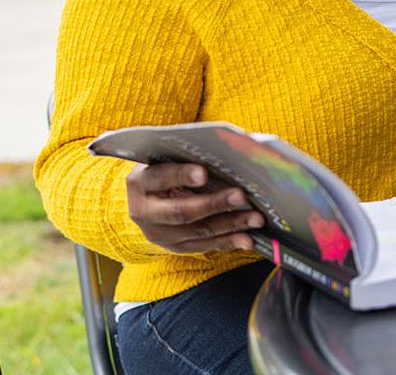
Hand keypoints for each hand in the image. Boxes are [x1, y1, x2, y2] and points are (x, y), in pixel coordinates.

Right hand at [126, 163, 264, 253]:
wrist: (147, 196)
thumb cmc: (165, 167)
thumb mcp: (167, 158)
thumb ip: (189, 155)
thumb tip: (232, 148)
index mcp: (139, 182)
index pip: (160, 177)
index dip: (181, 175)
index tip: (203, 173)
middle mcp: (144, 211)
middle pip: (180, 211)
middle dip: (213, 204)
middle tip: (241, 195)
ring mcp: (159, 234)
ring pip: (197, 231)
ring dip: (230, 225)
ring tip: (255, 218)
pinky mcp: (175, 247)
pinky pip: (204, 246)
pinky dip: (228, 242)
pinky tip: (247, 239)